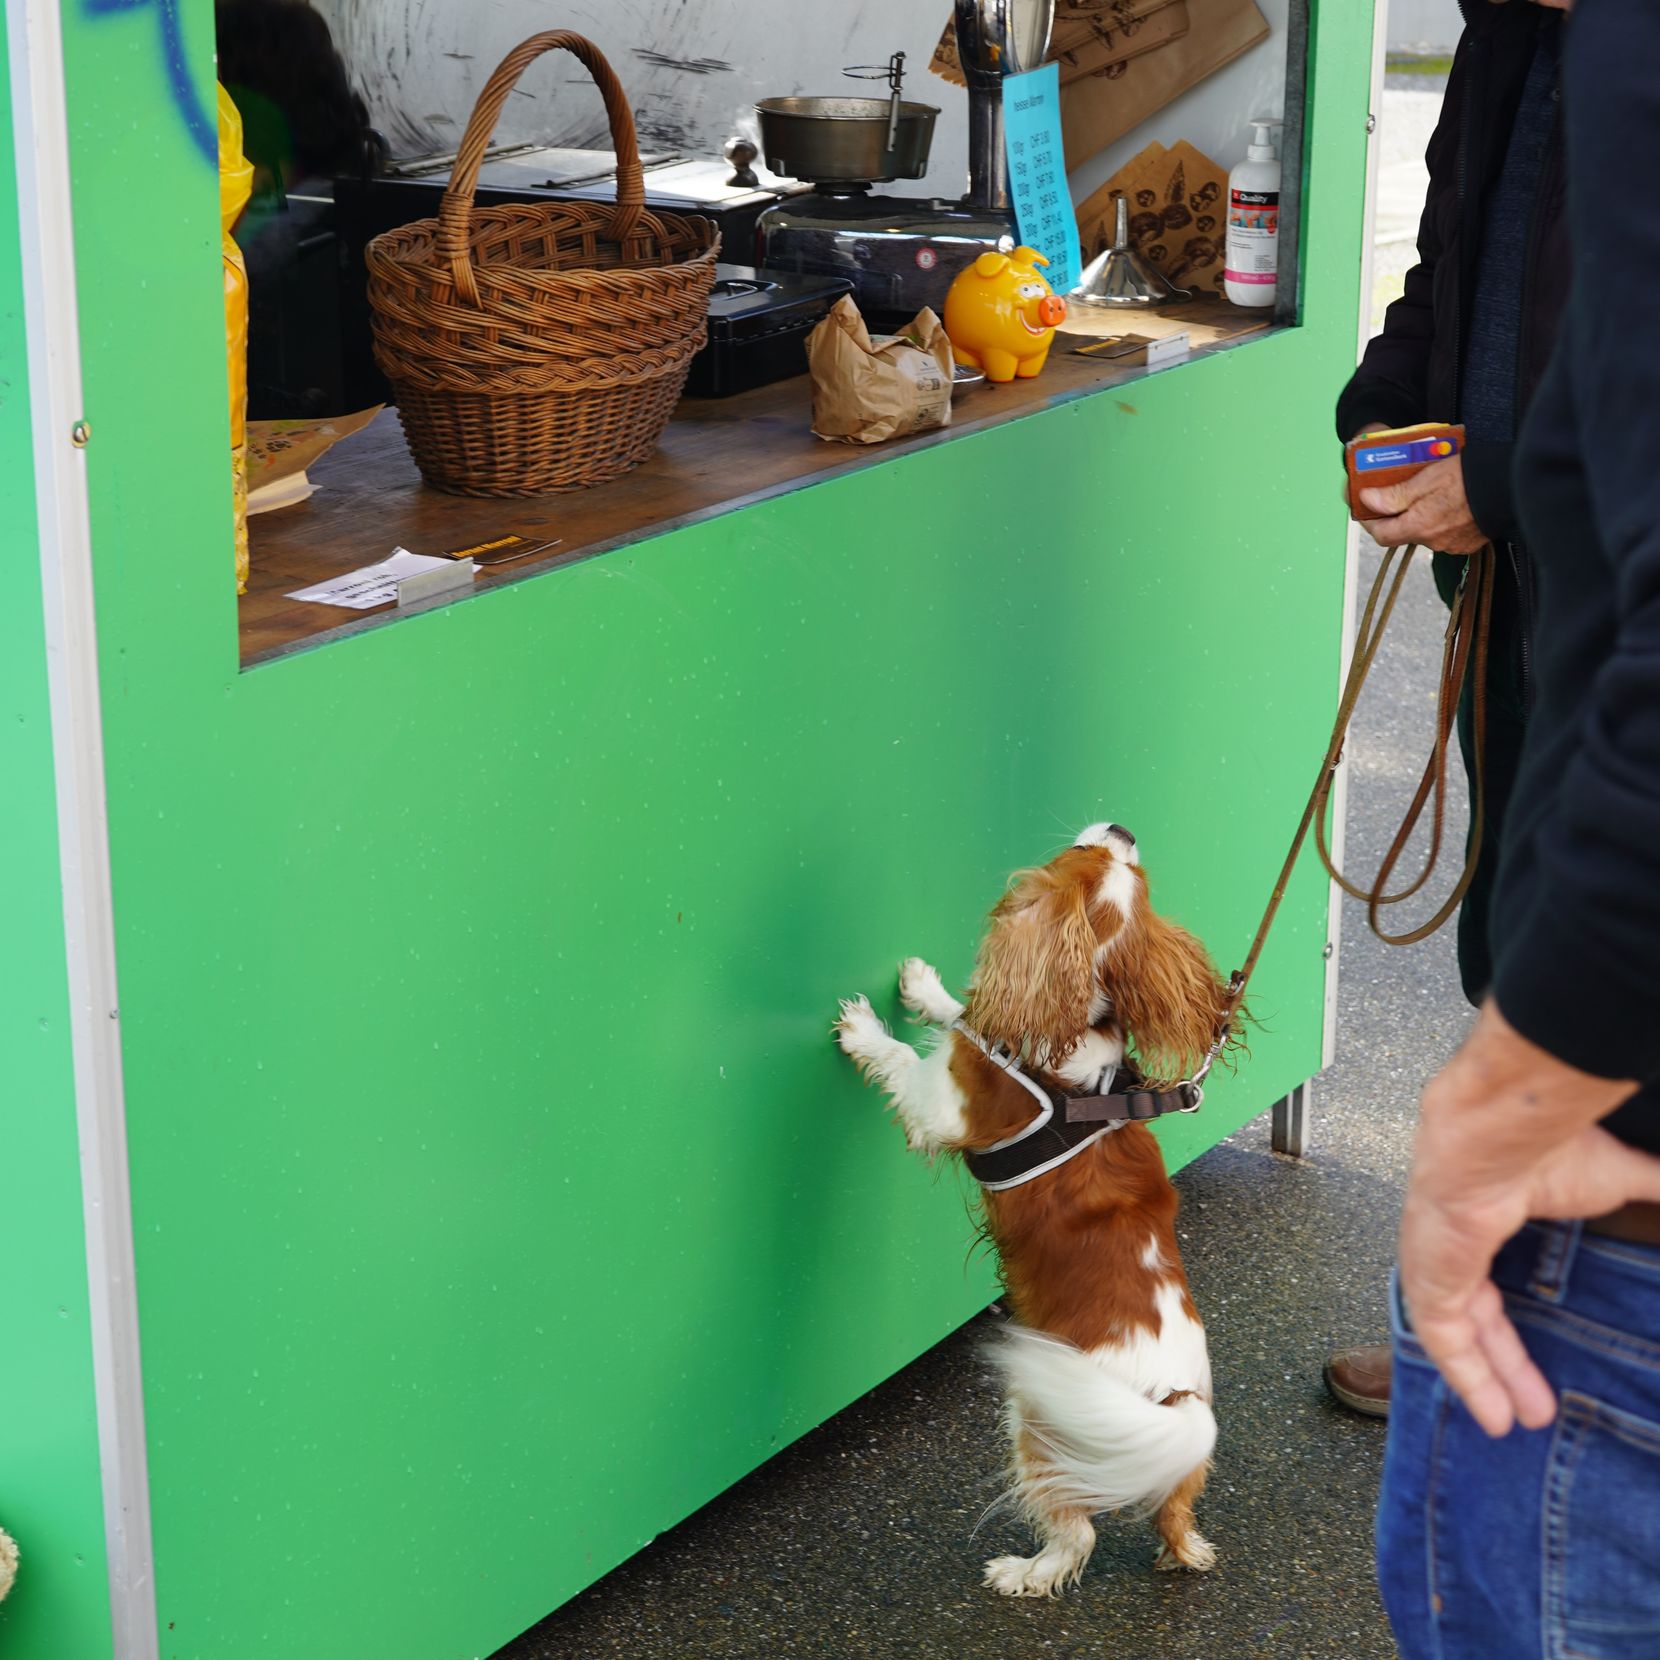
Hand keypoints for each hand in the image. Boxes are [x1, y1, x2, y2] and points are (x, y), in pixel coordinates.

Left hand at [1358, 453, 1487, 552]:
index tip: (1367, 509)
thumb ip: (1394, 495)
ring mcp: (1453, 544)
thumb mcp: (1426, 479)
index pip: (1382, 535)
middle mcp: (1434, 541)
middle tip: (1397, 493)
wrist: (1510, 485)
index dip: (1370, 522)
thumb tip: (1367, 501)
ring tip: (1427, 494)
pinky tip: (1449, 503)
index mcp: (1419, 527)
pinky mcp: (1470, 542)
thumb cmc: (1469, 478)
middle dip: (1398, 515)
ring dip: (1422, 516)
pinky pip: (1447, 534)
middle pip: (1405, 532)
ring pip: (1427, 532)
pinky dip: (1442, 520)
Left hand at [1399, 1002, 1652, 1437]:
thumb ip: (1653, 1186)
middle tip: (1538, 1408)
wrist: (1500, 1131)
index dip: (1508, 1331)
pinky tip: (1489, 1412)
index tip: (1538, 1366)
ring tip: (1519, 1421)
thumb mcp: (1615, 1178)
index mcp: (1481, 1220)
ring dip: (1487, 1378)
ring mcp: (1433, 1260)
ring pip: (1455, 1334)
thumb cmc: (1550, 1147)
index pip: (1488, 1288)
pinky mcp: (1428, 1277)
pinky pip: (1441, 1339)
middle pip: (1475, 1317)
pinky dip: (1465, 1377)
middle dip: (1506, 1364)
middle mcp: (1450, 1244)